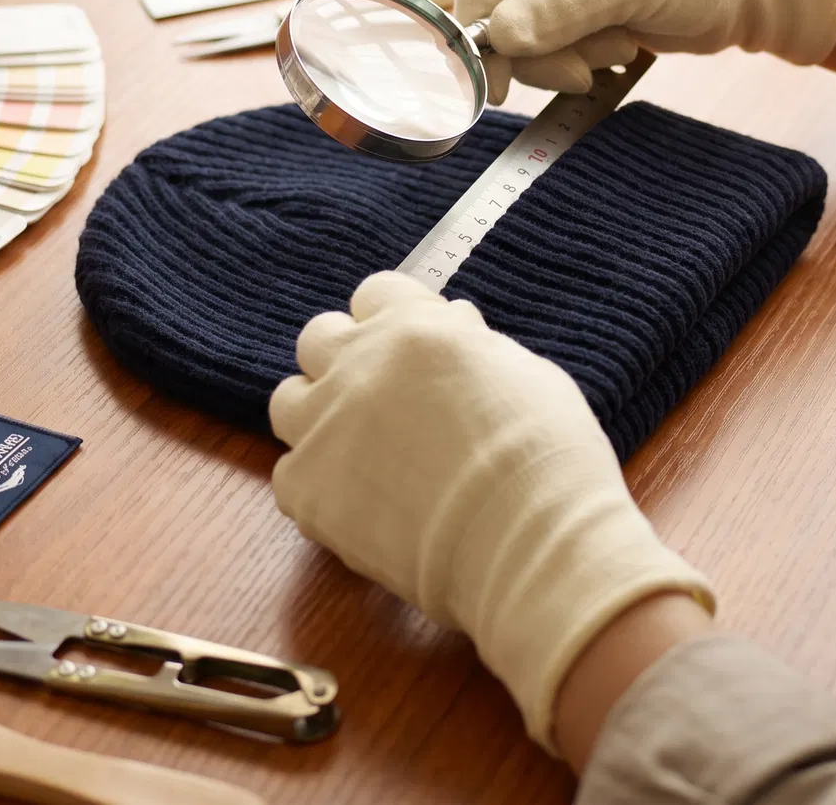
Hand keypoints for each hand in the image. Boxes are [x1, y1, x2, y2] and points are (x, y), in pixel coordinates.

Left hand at [270, 272, 712, 747]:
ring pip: (289, 401)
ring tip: (360, 451)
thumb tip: (453, 335)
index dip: (396, 320)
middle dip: (348, 358)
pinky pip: (291, 474)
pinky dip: (320, 486)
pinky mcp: (306, 490)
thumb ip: (471, 348)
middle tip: (382, 397)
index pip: (376, 293)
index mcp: (415, 328)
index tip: (411, 349)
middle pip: (320, 337)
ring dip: (319, 416)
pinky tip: (363, 505)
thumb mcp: (523, 372)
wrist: (529, 541)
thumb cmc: (547, 456)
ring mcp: (324, 427)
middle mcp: (358, 366)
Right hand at [456, 0, 835, 101]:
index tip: (497, 86)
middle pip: (499, 15)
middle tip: (585, 70)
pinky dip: (583, 60)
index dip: (480, 34)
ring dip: (568, 58)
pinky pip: (555, 48)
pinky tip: (623, 47)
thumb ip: (560, 10)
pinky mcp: (582, 7)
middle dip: (541, 52)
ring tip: (620, 45)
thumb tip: (497, 37)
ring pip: (526, 39)